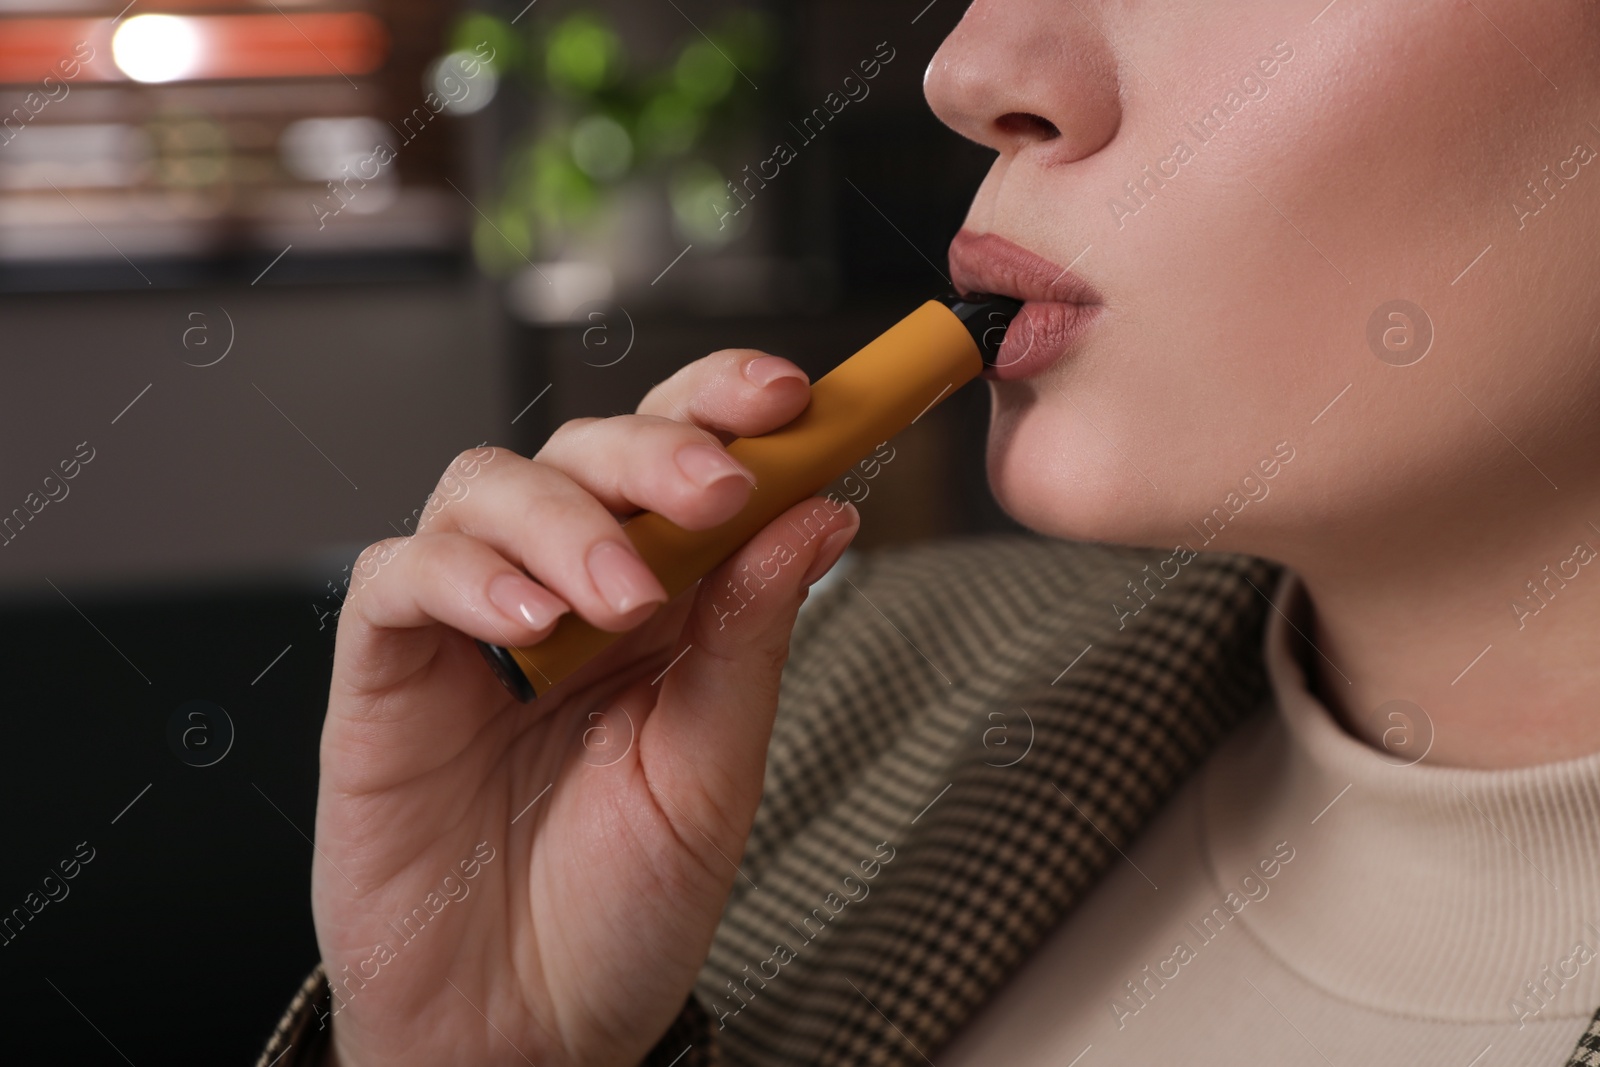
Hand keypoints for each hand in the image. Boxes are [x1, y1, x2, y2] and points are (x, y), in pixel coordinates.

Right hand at [310, 350, 859, 1065]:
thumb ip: (751, 639)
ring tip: (621, 598)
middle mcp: (563, 596)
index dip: (726, 406)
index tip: (791, 396)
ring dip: (565, 520)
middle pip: (586, 450)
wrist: (524, 1031)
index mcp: (659, 606)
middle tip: (714, 490)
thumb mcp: (714, 772)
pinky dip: (465, 579)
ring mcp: (469, 627)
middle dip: (655, 449)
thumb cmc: (622, 908)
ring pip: (488, 488)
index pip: (680, 461)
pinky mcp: (386, 672)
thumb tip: (819, 516)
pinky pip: (400, 577)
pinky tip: (529, 629)